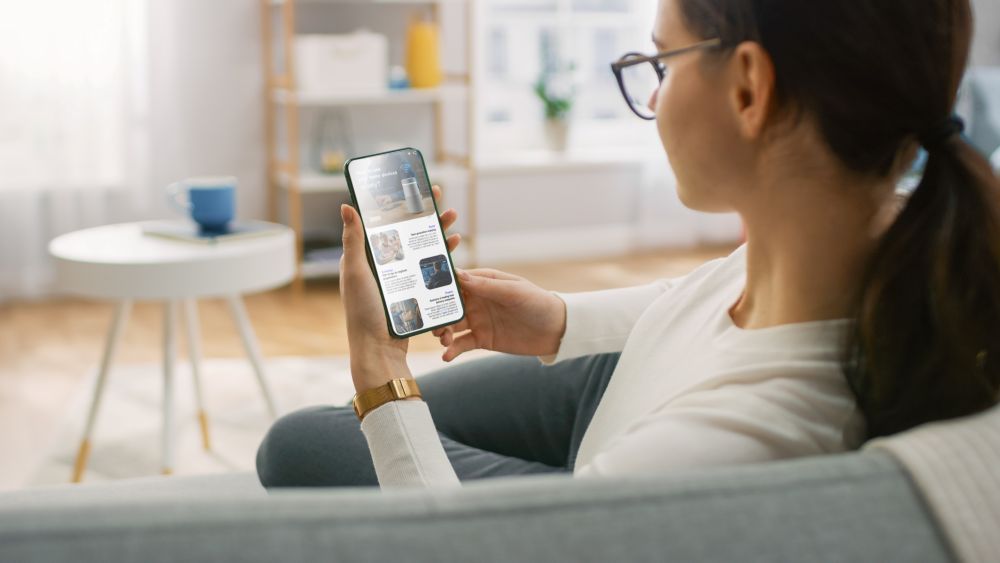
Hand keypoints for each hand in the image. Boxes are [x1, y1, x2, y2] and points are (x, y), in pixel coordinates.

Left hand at [340, 185, 460, 392]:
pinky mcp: (414, 293)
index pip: (385, 222)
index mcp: (367, 257)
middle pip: (408, 232)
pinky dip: (443, 257)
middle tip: (441, 197)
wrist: (379, 350)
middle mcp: (384, 265)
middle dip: (426, 214)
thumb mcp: (357, 272)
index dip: (401, 203)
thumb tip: (347, 205)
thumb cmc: (363, 312)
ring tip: (454, 221)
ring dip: (438, 233)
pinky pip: (430, 270)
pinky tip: (453, 249)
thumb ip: (354, 240)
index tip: (415, 187)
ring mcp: (400, 279)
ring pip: (422, 249)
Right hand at [433, 269, 566, 360]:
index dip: (438, 284)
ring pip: (452, 325)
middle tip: (432, 323)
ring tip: (443, 339)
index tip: (422, 290)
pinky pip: (462, 344)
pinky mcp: (482, 339)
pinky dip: (452, 350)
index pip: (456, 280)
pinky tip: (446, 355)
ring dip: (442, 332)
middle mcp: (476, 300)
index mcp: (483, 282)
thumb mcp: (513, 291)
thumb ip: (486, 286)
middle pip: (448, 305)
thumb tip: (458, 274)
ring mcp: (478, 320)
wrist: (556, 330)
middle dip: (437, 313)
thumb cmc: (537, 302)